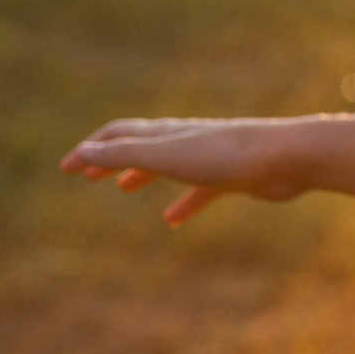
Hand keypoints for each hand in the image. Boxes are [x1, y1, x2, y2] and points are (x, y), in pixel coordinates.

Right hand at [61, 117, 308, 224]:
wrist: (288, 158)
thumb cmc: (227, 154)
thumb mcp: (168, 156)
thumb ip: (125, 154)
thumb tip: (82, 152)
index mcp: (168, 132)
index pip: (119, 134)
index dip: (90, 149)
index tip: (66, 168)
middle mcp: (188, 139)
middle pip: (142, 145)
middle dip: (112, 157)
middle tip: (85, 174)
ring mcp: (212, 157)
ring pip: (170, 164)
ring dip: (144, 173)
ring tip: (124, 187)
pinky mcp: (235, 176)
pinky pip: (202, 190)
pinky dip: (183, 202)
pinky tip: (172, 220)